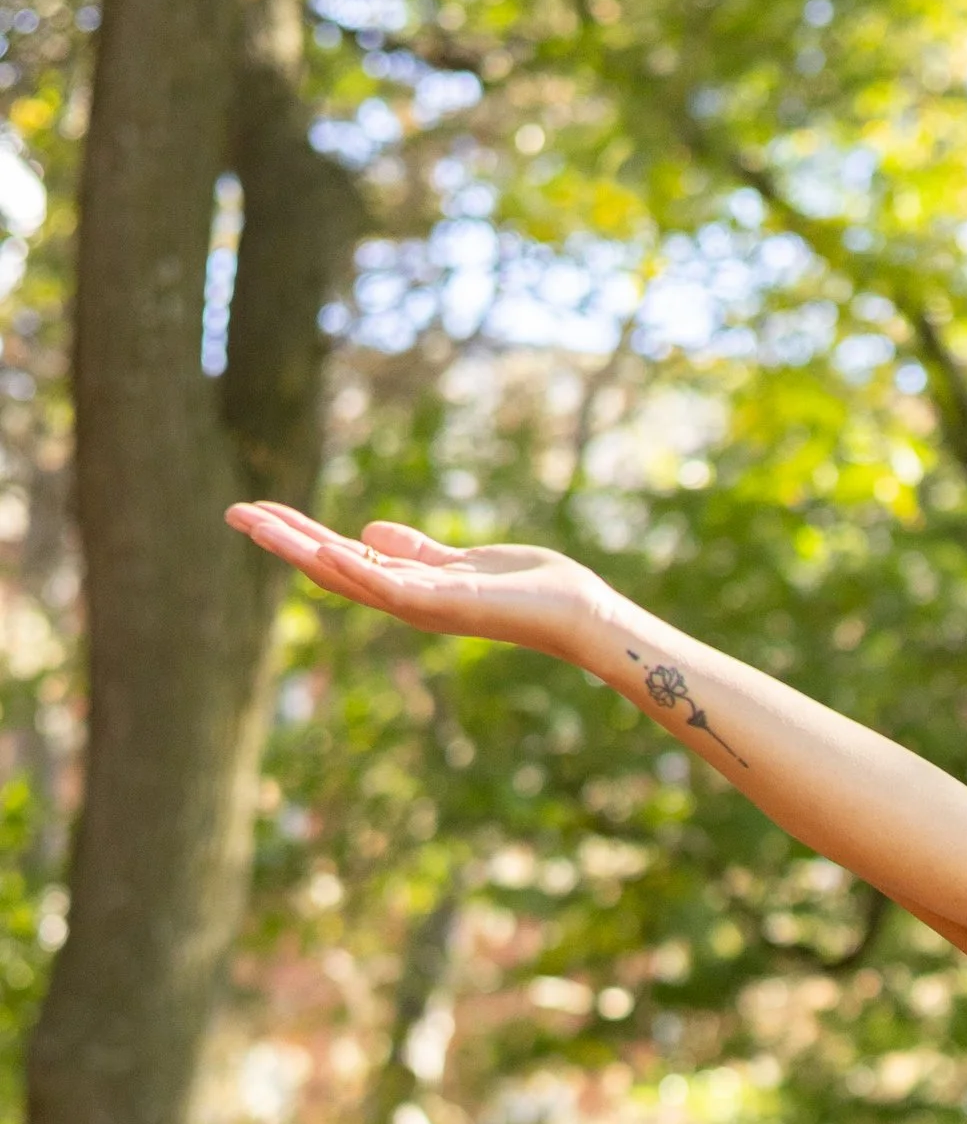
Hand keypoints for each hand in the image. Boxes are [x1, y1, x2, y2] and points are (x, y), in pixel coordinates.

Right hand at [226, 504, 610, 659]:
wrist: (576, 612)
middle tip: (233, 513)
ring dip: (302, 550)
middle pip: (329, 568)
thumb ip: (416, 549)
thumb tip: (369, 531)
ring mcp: (423, 605)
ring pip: (348, 576)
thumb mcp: (462, 560)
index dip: (296, 534)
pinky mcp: (448, 604)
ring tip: (261, 525)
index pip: (338, 556)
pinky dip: (356, 569)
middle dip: (282, 540)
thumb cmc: (528, 588)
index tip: (256, 511)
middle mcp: (406, 600)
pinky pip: (390, 587)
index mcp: (407, 585)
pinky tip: (323, 547)